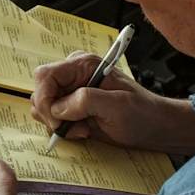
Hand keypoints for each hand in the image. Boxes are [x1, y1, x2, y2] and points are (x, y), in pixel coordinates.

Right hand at [29, 51, 194, 155]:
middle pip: (40, 91)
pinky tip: (84, 130)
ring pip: (43, 106)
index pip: (45, 76)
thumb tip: (58, 108)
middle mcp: (73, 74)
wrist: (153, 126)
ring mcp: (71, 91)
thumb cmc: (142, 113)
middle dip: (52, 115)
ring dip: (59, 124)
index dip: (45, 99)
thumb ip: (85, 101)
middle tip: (75, 127)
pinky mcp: (71, 107)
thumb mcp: (117, 106)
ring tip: (84, 128)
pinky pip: (52, 117)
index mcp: (83, 64)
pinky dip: (64, 129)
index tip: (57, 121)